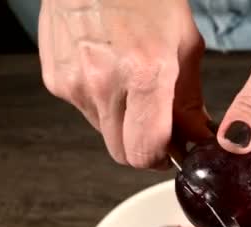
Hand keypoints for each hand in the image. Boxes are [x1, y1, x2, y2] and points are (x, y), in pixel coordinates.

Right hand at [38, 0, 211, 168]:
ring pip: (104, 133)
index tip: (174, 151)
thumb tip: (195, 138)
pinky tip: (113, 75)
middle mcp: (103, 83)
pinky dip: (104, 104)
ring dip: (124, 125)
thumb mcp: (184, 44)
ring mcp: (73, 83)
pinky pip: (85, 110)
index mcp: (144, 73)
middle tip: (160, 129)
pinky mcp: (55, 79)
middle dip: (145, 148)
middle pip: (122, 153)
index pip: (146, 150)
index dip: (163, 158)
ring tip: (135, 90)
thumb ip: (189, 101)